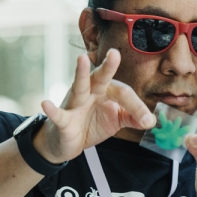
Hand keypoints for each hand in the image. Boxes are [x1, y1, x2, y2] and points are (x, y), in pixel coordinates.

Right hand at [36, 50, 155, 162]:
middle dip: (108, 66)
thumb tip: (151, 121)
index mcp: (105, 90)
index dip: (137, 106)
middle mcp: (89, 92)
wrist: (67, 142)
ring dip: (80, 73)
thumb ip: (133, 118)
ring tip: (82, 59)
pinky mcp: (62, 120)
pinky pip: (58, 114)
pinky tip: (45, 103)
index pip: (123, 93)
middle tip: (115, 53)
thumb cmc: (92, 124)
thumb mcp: (116, 121)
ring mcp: (74, 104)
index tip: (147, 121)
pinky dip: (52, 110)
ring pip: (79, 87)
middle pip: (100, 77)